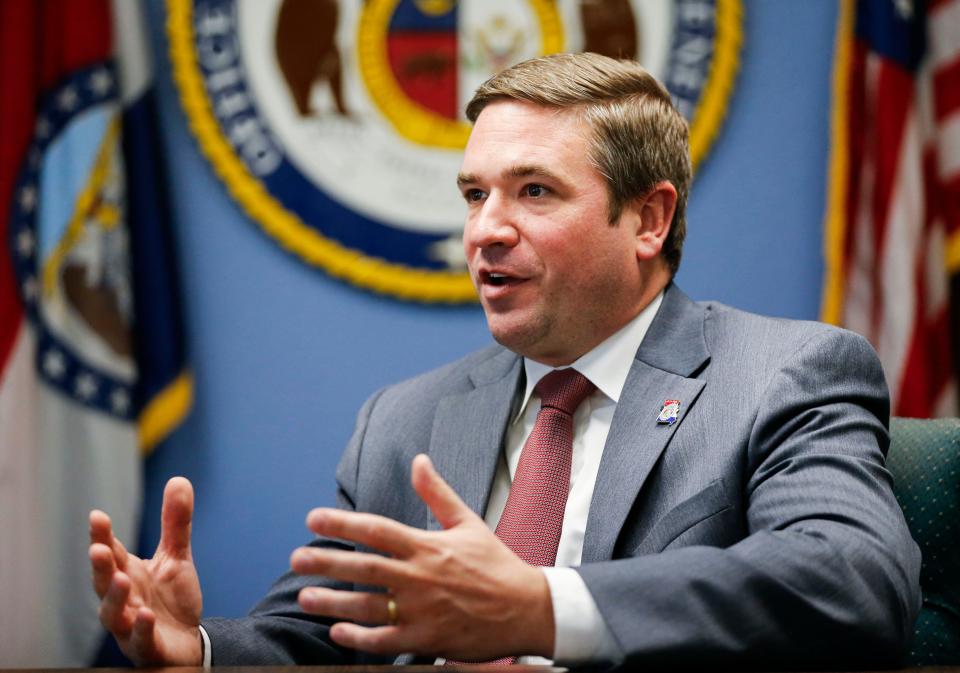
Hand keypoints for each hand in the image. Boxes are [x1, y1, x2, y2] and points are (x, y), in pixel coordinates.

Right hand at [89, 477, 203, 665]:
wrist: (186, 642)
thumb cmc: (171, 600)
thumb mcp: (177, 557)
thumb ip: (175, 524)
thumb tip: (179, 480)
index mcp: (127, 574)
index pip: (111, 553)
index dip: (102, 536)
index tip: (97, 516)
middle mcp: (123, 599)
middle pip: (104, 582)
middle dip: (100, 566)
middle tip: (98, 549)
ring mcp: (131, 626)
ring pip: (114, 614)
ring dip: (114, 598)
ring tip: (121, 579)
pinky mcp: (147, 648)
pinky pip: (141, 641)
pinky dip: (141, 629)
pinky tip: (146, 615)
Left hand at [290, 454, 554, 659]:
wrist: (527, 609)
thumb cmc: (496, 565)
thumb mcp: (468, 522)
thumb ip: (437, 494)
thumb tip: (419, 460)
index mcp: (428, 546)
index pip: (377, 530)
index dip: (343, 523)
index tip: (313, 518)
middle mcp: (420, 577)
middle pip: (364, 567)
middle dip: (327, 561)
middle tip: (296, 558)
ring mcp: (422, 610)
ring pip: (368, 605)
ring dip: (333, 602)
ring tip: (304, 597)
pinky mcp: (427, 639)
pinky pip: (385, 640)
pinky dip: (359, 637)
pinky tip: (337, 632)